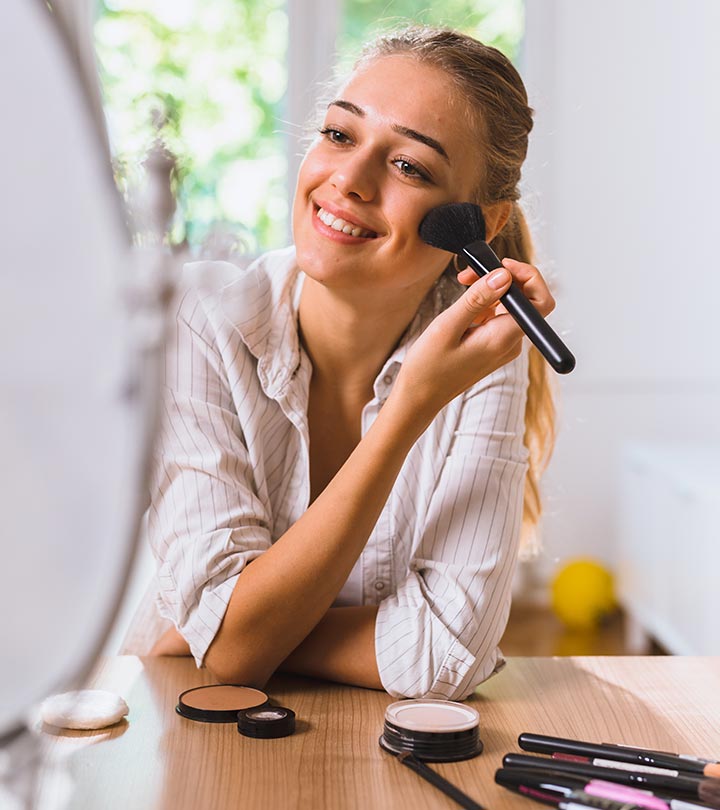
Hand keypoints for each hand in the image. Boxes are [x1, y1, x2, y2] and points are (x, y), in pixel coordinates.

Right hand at [395, 258, 554, 416]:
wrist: (418, 397)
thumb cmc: (428, 367)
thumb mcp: (447, 326)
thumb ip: (478, 299)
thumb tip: (504, 275)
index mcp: (503, 339)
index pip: (539, 302)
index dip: (528, 277)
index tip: (501, 265)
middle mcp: (509, 344)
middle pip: (525, 300)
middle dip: (503, 279)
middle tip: (471, 273)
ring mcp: (502, 346)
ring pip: (510, 307)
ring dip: (491, 290)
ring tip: (463, 284)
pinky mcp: (493, 347)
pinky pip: (498, 318)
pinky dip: (485, 304)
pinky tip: (464, 305)